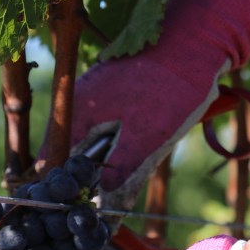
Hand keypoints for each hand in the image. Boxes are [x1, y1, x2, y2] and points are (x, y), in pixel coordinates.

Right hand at [54, 0, 249, 211]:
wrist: (197, 41)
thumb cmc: (171, 88)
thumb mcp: (147, 139)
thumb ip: (120, 174)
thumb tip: (102, 208)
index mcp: (76, 114)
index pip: (53, 164)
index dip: (67, 190)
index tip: (86, 207)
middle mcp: (78, 104)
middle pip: (74, 157)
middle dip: (96, 178)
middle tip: (120, 192)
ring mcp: (95, 97)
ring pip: (95, 144)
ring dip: (114, 161)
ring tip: (141, 160)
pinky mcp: (113, 95)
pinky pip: (110, 129)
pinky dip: (125, 143)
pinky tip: (148, 142)